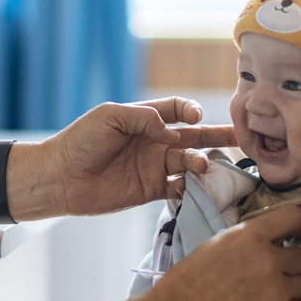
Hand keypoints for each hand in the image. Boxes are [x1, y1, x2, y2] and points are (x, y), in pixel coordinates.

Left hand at [12, 97, 236, 218]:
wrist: (59, 178)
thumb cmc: (79, 141)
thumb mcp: (109, 116)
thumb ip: (143, 118)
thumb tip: (172, 132)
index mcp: (144, 119)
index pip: (177, 109)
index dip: (190, 111)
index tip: (194, 118)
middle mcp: (153, 142)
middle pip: (193, 137)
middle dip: (217, 136)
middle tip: (241, 137)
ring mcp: (153, 166)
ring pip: (189, 162)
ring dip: (202, 163)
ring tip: (205, 167)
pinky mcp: (150, 190)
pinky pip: (179, 188)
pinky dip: (192, 188)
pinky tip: (197, 186)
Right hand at [148, 207, 300, 300]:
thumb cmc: (190, 280)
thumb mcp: (219, 243)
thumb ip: (251, 240)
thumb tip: (276, 241)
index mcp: (250, 235)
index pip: (295, 218)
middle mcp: (269, 259)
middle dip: (297, 263)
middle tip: (285, 271)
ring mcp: (277, 289)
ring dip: (297, 286)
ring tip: (278, 292)